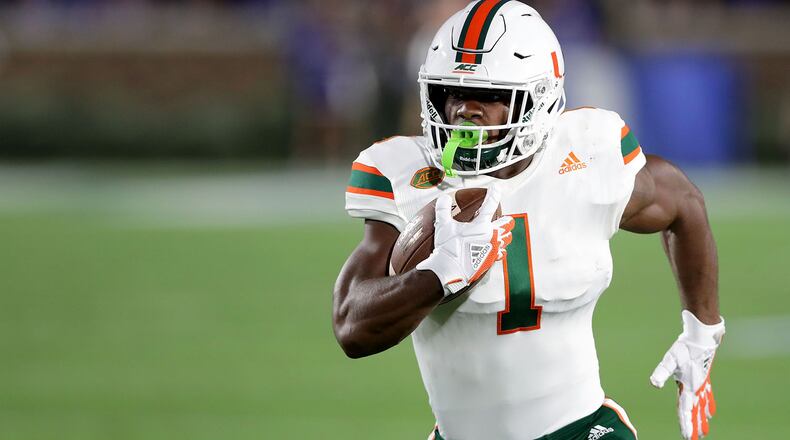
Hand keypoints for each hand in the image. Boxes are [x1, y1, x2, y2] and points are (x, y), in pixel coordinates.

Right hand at [416, 188, 513, 296]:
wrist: (450, 270)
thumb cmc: (448, 248)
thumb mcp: (443, 225)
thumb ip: (443, 209)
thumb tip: (444, 199)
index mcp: (481, 226)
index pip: (491, 204)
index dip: (494, 193)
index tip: (496, 188)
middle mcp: (491, 236)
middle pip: (507, 224)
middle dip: (506, 219)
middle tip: (504, 218)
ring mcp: (492, 249)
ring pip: (507, 239)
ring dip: (505, 234)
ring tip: (501, 233)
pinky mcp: (490, 260)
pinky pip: (501, 253)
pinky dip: (499, 249)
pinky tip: (496, 249)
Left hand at [650, 310, 724, 439]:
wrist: (702, 338)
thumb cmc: (685, 349)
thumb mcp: (670, 360)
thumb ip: (662, 372)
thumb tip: (654, 383)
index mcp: (689, 387)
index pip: (686, 410)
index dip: (686, 424)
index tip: (687, 437)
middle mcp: (697, 388)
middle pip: (695, 411)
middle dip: (695, 426)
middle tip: (697, 439)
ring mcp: (702, 384)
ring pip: (703, 406)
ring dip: (702, 419)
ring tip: (705, 430)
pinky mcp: (704, 378)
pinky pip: (708, 397)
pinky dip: (709, 406)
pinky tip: (711, 411)